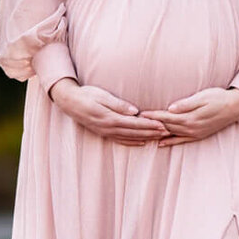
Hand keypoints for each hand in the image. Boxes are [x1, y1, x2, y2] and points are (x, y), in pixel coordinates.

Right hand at [49, 78, 171, 144]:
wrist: (69, 102)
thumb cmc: (87, 95)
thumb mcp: (102, 96)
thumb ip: (119, 105)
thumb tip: (136, 112)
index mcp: (111, 118)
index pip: (136, 124)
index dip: (151, 125)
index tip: (164, 125)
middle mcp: (110, 128)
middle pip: (136, 133)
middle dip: (153, 133)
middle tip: (168, 132)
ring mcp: (106, 132)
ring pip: (130, 138)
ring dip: (146, 138)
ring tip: (160, 138)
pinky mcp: (104, 133)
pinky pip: (121, 140)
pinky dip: (133, 142)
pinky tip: (142, 142)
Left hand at [140, 86, 238, 146]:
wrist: (235, 107)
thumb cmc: (218, 97)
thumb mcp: (203, 97)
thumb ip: (186, 104)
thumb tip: (170, 109)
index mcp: (190, 117)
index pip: (166, 117)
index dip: (153, 116)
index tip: (140, 114)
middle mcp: (191, 128)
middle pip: (166, 127)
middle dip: (151, 126)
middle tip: (135, 124)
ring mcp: (194, 133)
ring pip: (171, 134)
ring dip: (157, 134)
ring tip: (143, 133)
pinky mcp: (198, 135)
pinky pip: (181, 140)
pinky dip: (170, 142)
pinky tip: (160, 144)